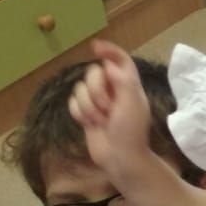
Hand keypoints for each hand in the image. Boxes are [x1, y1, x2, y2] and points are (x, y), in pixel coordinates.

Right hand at [68, 40, 154, 177]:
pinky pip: (72, 103)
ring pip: (79, 89)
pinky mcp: (86, 114)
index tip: (95, 47)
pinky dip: (79, 114)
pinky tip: (90, 125)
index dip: (109, 51)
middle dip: (96, 91)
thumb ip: (123, 80)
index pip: (119, 60)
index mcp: (128, 85)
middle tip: (108, 109)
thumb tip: (108, 64)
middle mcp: (113, 90)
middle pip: (92, 73)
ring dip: (88, 106)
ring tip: (101, 121)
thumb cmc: (130, 131)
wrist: (120, 158)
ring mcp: (98, 102)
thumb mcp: (133, 103)